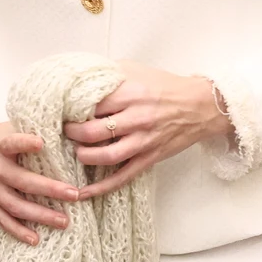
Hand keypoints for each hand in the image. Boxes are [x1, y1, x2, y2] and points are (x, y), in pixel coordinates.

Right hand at [0, 122, 79, 244]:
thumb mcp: (0, 129)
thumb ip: (24, 130)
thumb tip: (58, 127)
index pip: (11, 142)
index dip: (25, 143)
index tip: (41, 143)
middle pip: (22, 181)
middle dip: (49, 189)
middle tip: (74, 194)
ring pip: (16, 206)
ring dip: (41, 215)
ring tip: (63, 221)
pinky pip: (3, 220)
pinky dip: (18, 231)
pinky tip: (35, 239)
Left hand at [62, 63, 231, 199]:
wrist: (200, 105)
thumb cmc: (165, 85)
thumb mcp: (135, 69)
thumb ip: (108, 74)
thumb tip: (79, 77)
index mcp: (130, 94)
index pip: (91, 104)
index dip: (72, 109)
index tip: (61, 111)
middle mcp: (136, 118)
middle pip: (94, 131)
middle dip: (73, 134)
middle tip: (65, 131)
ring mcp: (144, 141)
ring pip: (107, 156)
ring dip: (85, 157)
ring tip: (76, 152)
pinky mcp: (150, 157)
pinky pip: (123, 176)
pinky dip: (102, 187)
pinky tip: (84, 192)